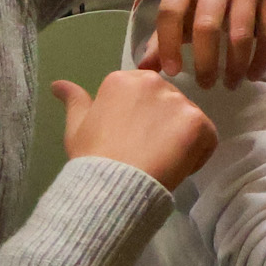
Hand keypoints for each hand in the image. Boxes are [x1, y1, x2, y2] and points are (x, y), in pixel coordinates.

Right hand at [55, 70, 217, 191]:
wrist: (112, 185)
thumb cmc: (93, 158)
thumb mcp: (77, 127)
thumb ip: (75, 100)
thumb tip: (58, 84)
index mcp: (123, 80)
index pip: (144, 94)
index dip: (140, 119)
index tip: (129, 139)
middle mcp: (153, 82)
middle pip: (168, 103)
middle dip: (162, 126)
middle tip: (146, 152)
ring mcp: (178, 101)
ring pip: (188, 120)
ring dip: (181, 140)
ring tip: (160, 161)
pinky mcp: (198, 121)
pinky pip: (207, 137)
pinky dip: (198, 154)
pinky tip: (176, 167)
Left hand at [138, 0, 265, 87]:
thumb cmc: (205, 0)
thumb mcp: (182, 12)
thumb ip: (163, 39)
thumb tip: (144, 70)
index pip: (170, 12)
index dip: (168, 45)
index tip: (173, 72)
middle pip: (207, 26)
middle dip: (206, 63)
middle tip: (206, 85)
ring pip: (240, 34)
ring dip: (235, 66)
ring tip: (230, 83)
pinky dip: (260, 60)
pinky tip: (252, 75)